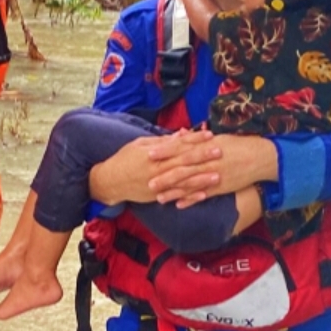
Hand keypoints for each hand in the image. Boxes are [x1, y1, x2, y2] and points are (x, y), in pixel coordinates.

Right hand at [89, 127, 224, 206]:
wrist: (110, 182)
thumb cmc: (124, 159)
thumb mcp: (140, 144)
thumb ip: (162, 141)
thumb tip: (181, 134)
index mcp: (153, 153)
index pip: (178, 144)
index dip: (195, 139)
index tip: (210, 135)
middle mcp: (157, 169)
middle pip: (183, 161)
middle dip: (202, 156)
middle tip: (220, 152)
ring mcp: (158, 184)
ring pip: (183, 180)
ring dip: (201, 178)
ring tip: (217, 175)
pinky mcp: (157, 196)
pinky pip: (176, 196)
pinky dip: (190, 196)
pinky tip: (203, 195)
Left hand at [147, 131, 278, 206]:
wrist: (261, 157)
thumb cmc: (239, 144)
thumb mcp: (218, 138)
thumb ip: (198, 139)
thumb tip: (182, 135)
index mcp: (206, 146)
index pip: (181, 148)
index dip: (164, 151)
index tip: (148, 153)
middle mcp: (208, 161)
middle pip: (182, 169)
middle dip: (164, 176)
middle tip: (147, 182)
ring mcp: (214, 175)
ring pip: (190, 185)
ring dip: (174, 192)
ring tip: (159, 197)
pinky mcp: (221, 187)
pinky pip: (203, 195)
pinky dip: (191, 200)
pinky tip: (179, 205)